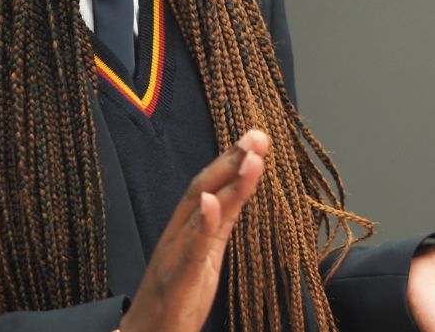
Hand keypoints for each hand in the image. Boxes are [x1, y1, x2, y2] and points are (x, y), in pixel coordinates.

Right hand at [119, 130, 269, 331]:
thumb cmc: (175, 298)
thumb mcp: (205, 256)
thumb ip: (218, 224)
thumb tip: (234, 194)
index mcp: (185, 230)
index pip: (209, 187)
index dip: (231, 160)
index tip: (256, 137)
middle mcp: (177, 236)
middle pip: (203, 189)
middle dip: (232, 160)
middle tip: (259, 136)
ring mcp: (176, 257)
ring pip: (200, 213)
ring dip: (226, 182)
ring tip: (250, 158)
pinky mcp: (179, 282)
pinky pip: (191, 251)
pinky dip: (202, 224)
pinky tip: (214, 203)